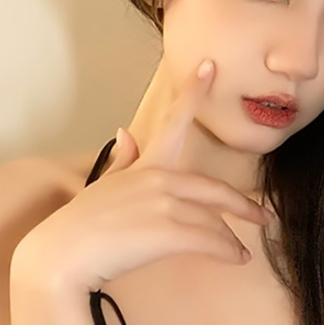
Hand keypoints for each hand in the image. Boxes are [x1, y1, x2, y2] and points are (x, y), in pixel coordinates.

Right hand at [11, 59, 273, 293]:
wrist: (60, 257)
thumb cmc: (79, 225)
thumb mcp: (102, 185)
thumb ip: (121, 160)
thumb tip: (125, 131)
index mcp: (146, 165)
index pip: (173, 121)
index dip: (194, 92)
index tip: (211, 67)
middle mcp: (158, 178)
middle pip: (213, 189)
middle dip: (242, 204)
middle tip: (263, 215)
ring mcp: (164, 204)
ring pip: (213, 219)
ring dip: (231, 238)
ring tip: (242, 251)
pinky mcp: (167, 231)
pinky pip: (209, 240)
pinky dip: (227, 250)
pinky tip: (237, 257)